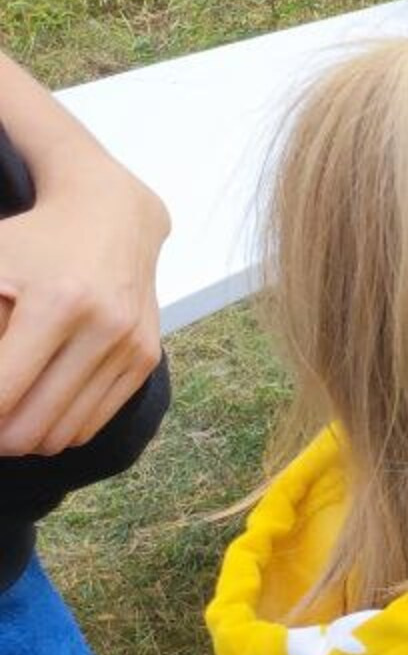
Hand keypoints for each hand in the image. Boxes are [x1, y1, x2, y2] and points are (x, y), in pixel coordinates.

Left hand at [0, 184, 167, 456]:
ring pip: (62, 435)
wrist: (112, 217)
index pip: (2, 393)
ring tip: (6, 412)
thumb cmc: (32, 242)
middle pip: (31, 426)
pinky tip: (38, 404)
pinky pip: (91, 423)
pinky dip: (57, 428)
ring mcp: (131, 345)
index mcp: (57, 302)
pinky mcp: (146, 357)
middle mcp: (104, 327)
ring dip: (24, 437)